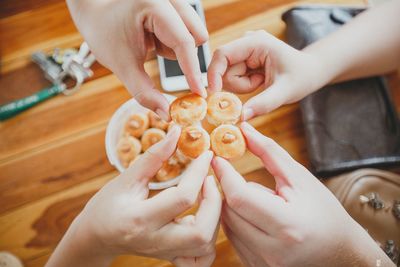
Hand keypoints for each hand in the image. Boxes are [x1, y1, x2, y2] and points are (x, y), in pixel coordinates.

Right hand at [47, 125, 220, 266]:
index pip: (183, 197)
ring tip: (206, 196)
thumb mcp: (126, 179)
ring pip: (205, 247)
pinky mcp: (171, 258)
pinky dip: (209, 240)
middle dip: (214, 202)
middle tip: (210, 181)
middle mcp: (155, 241)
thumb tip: (176, 132)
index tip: (206, 154)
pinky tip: (203, 220)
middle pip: (201, 233)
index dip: (200, 171)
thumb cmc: (106, 206)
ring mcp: (165, 253)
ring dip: (214, 218)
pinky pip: (200, 259)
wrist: (96, 237)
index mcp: (141, 218)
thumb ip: (154, 157)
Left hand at [67, 0, 207, 119]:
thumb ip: (145, 92)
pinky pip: (187, 29)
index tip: (199, 94)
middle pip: (197, 35)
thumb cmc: (103, 33)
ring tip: (150, 43)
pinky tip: (153, 38)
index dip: (192, 71)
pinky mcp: (174, 4)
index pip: (183, 42)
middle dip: (183, 55)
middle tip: (156, 57)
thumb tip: (167, 114)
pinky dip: (173, 41)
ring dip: (177, 48)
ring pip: (194, 32)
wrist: (94, 13)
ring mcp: (173, 0)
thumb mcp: (122, 65)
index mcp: (153, 5)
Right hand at [207, 30, 326, 119]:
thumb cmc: (302, 77)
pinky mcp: (243, 59)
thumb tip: (241, 116)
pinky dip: (243, 85)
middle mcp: (246, 42)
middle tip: (259, 86)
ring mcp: (244, 50)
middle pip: (223, 68)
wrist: (310, 72)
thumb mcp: (285, 92)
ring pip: (226, 76)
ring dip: (241, 86)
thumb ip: (263, 103)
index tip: (214, 94)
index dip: (214, 74)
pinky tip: (259, 81)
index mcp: (256, 42)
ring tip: (261, 83)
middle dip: (237, 84)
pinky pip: (232, 77)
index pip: (222, 54)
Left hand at [212, 122, 392, 266]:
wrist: (339, 252)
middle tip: (232, 173)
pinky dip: (235, 220)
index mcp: (287, 224)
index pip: (239, 197)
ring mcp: (262, 261)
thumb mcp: (300, 178)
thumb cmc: (324, 212)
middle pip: (228, 210)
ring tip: (251, 196)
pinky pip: (231, 238)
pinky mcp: (255, 266)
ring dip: (230, 204)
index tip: (218, 157)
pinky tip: (251, 213)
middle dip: (226, 187)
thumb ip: (270, 152)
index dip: (224, 174)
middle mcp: (271, 248)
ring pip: (226, 225)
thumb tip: (245, 130)